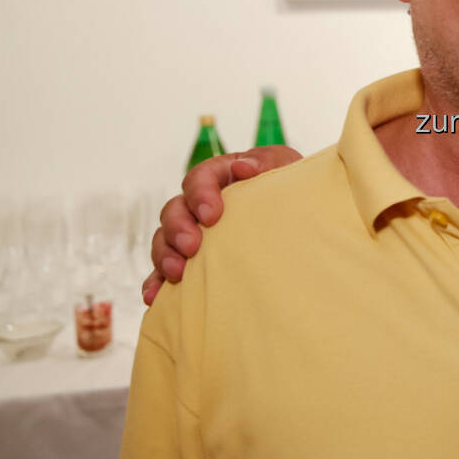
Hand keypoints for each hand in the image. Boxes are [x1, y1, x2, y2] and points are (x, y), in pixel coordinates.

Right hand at [142, 145, 302, 304]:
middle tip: (192, 246)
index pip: (198, 178)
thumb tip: (242, 167)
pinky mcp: (191, 260)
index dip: (199, 194)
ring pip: (164, 240)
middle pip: (174, 210)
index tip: (211, 215)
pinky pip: (164, 272)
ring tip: (177, 273)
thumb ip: (266, 161)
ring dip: (165, 255)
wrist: (302, 217)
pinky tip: (156, 297)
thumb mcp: (286, 167)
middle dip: (177, 228)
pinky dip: (156, 283)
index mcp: (221, 176)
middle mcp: (199, 204)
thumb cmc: (291, 188)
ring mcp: (193, 233)